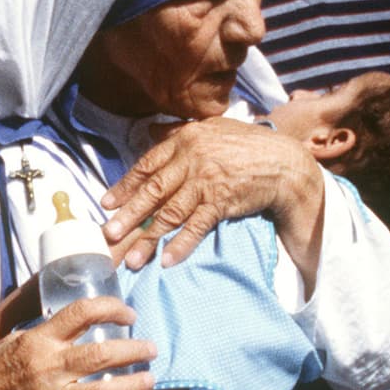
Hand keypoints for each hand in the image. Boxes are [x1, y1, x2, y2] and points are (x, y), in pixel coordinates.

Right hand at [0, 296, 155, 389]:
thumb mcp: (12, 342)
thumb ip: (44, 335)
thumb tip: (75, 326)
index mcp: (39, 342)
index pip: (82, 313)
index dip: (112, 309)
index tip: (130, 316)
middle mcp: (47, 369)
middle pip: (102, 355)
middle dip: (134, 351)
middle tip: (151, 351)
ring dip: (132, 387)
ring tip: (149, 382)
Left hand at [101, 118, 324, 276]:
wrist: (283, 162)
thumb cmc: (247, 144)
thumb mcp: (211, 128)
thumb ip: (179, 131)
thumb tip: (152, 130)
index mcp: (185, 140)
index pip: (147, 166)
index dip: (125, 186)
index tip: (106, 204)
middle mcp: (191, 159)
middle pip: (152, 191)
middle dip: (128, 215)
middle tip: (108, 235)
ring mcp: (206, 181)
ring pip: (170, 213)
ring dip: (149, 238)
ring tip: (132, 259)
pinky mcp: (222, 201)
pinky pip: (196, 226)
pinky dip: (181, 244)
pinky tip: (167, 260)